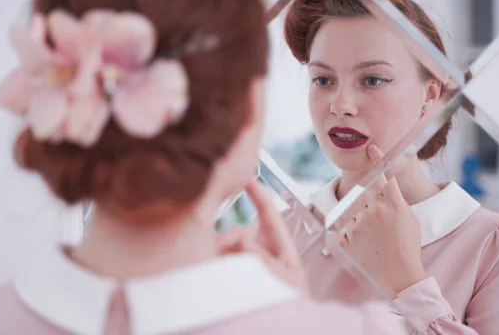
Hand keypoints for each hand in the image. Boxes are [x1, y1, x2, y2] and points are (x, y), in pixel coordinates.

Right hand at [215, 180, 309, 296]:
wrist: (280, 328)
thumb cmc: (289, 307)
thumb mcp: (286, 281)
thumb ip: (266, 260)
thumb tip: (243, 242)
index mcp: (280, 249)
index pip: (269, 217)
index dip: (260, 196)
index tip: (247, 178)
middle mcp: (259, 254)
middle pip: (238, 233)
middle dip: (230, 241)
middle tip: (221, 256)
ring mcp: (242, 266)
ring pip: (224, 249)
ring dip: (220, 256)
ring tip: (219, 274)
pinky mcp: (228, 277)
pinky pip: (216, 263)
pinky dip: (212, 266)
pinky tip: (209, 274)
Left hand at [341, 144, 426, 299]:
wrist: (402, 275)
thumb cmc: (408, 246)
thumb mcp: (410, 218)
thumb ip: (395, 200)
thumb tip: (385, 188)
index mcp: (393, 203)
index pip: (382, 175)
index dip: (377, 160)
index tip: (371, 148)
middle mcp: (375, 209)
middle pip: (364, 194)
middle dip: (369, 205)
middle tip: (379, 224)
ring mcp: (359, 223)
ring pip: (353, 213)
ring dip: (361, 223)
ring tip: (374, 241)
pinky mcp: (347, 238)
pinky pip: (343, 230)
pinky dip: (350, 237)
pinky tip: (365, 247)